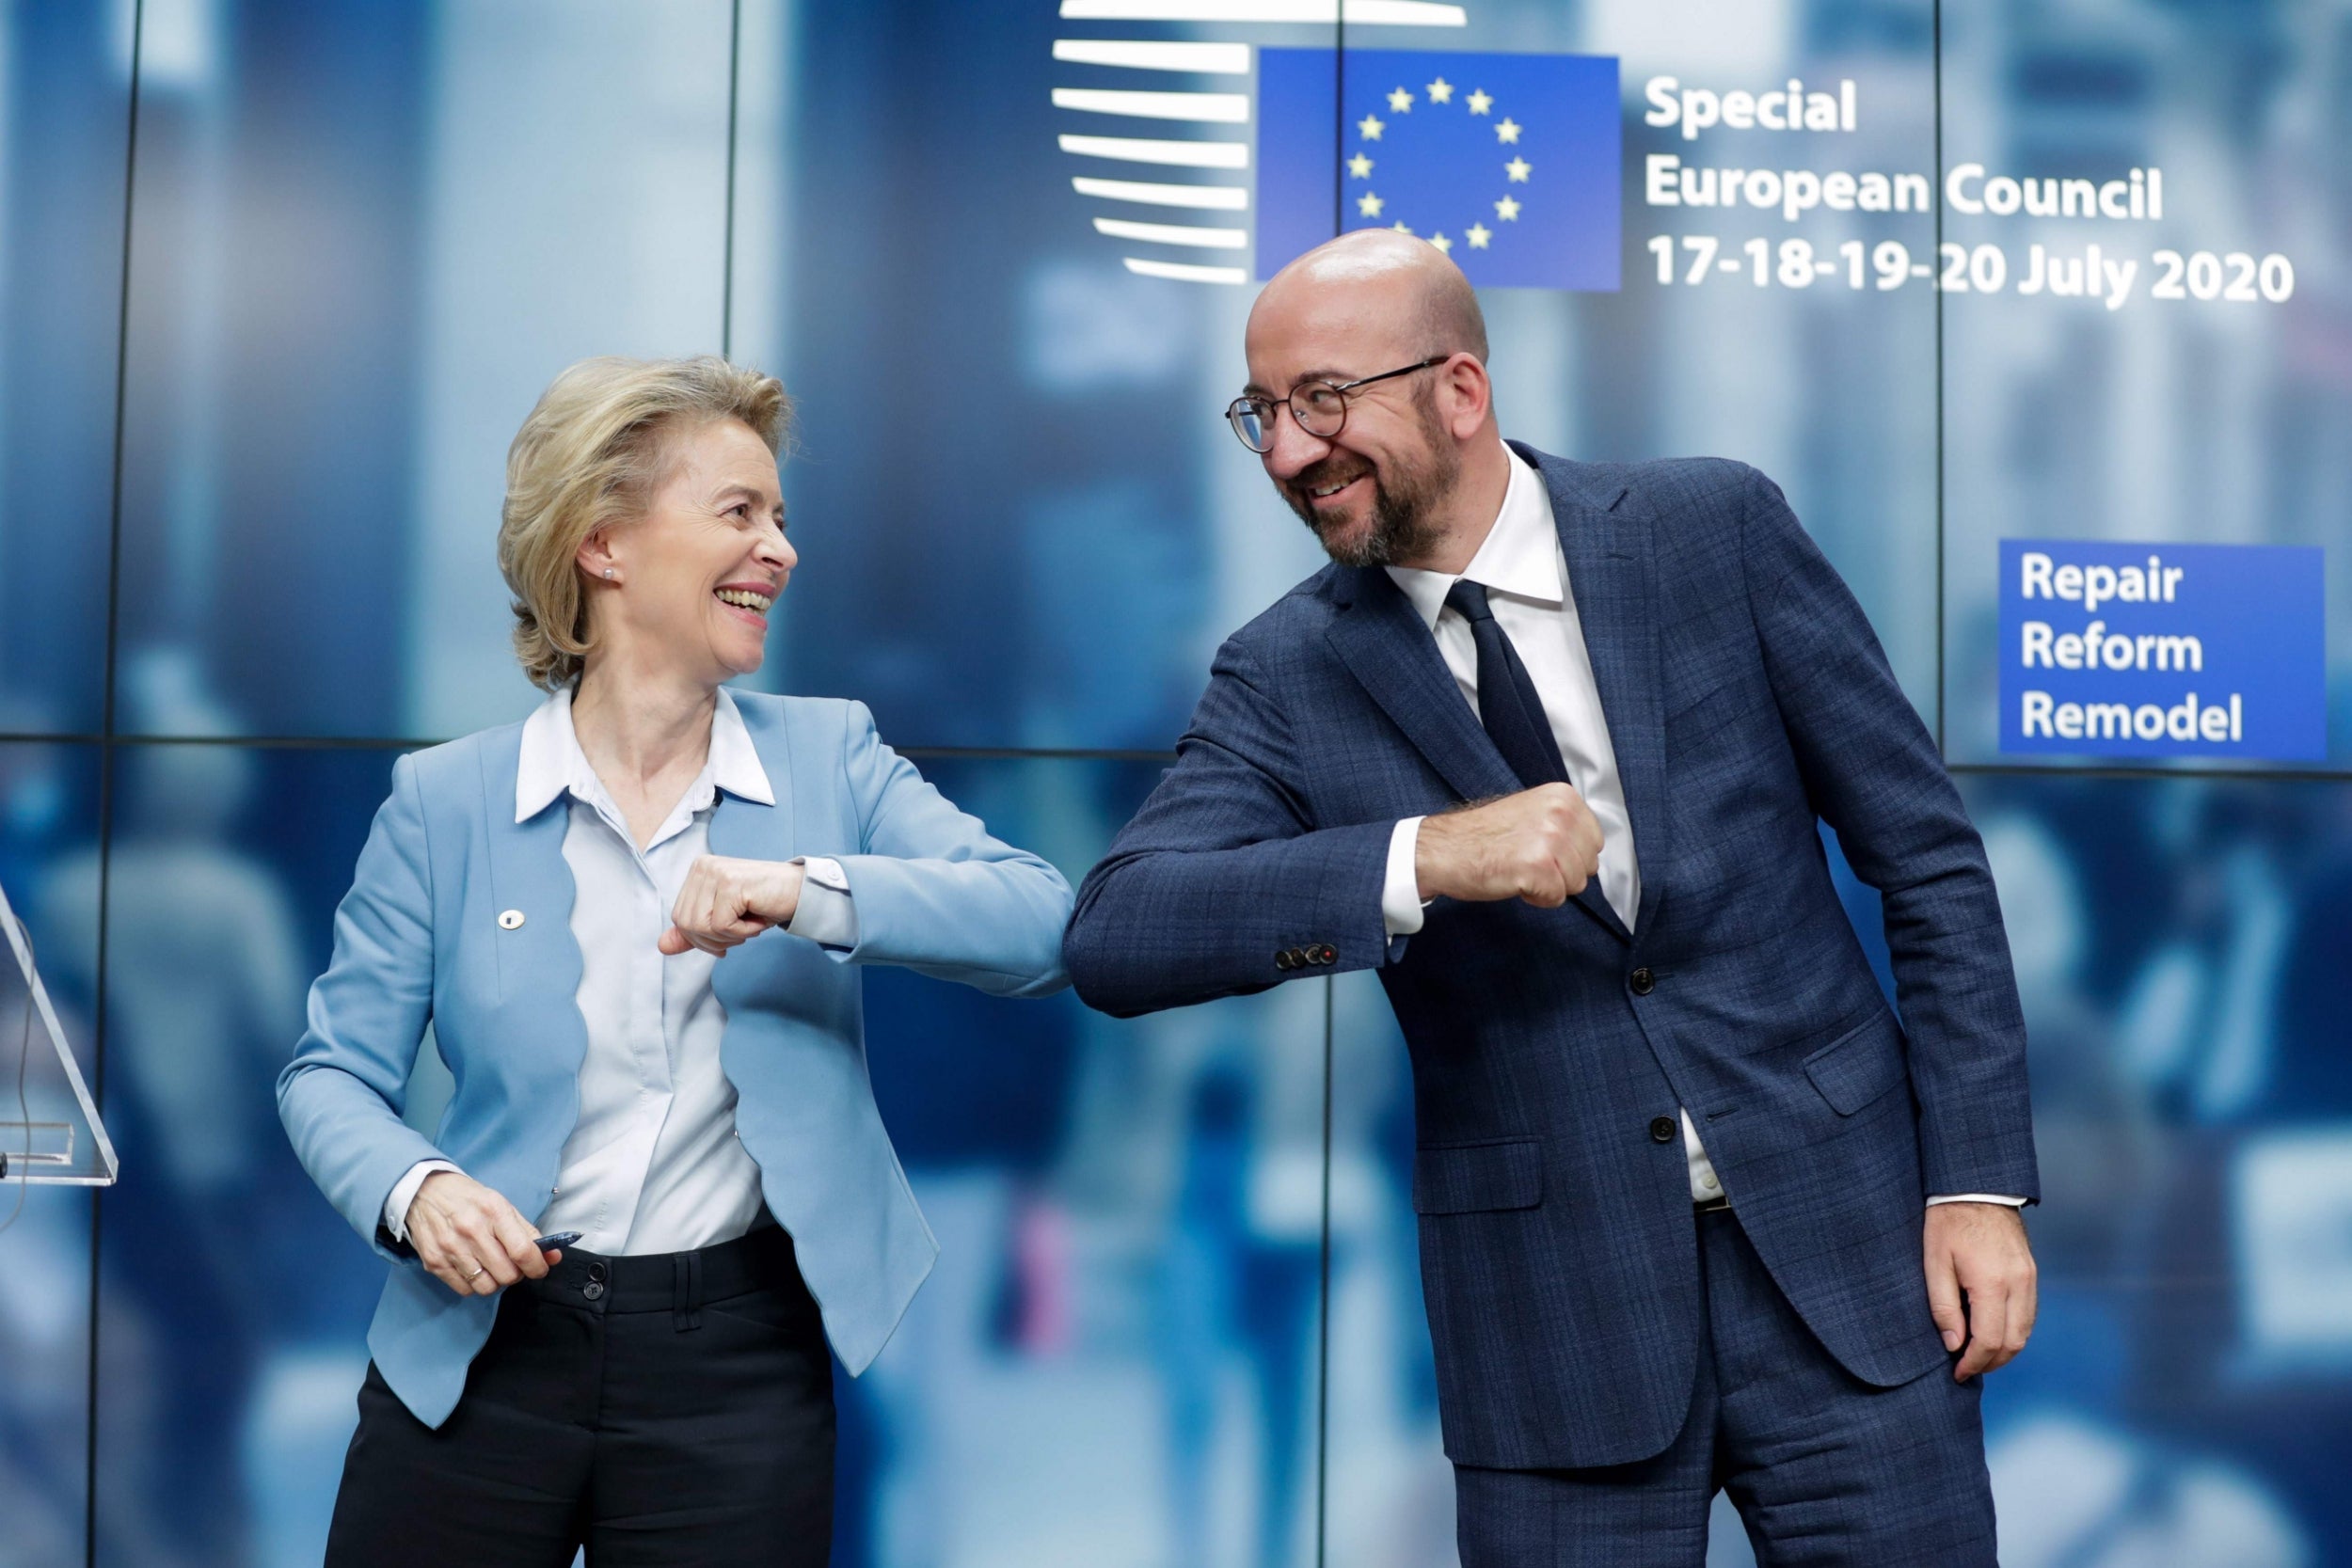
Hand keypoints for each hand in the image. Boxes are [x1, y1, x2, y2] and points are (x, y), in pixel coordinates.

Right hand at [406, 1171, 551, 1297]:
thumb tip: (553, 1256)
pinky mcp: (434, 1263)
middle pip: (506, 1274)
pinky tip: (473, 1268)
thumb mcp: (502, 1205)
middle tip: (512, 1264)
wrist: (424, 1191)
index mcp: (493, 1212)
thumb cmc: (468, 1199)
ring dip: (495, 1281)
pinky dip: (474, 1284)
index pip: (522, 1251)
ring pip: (486, 1287)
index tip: (540, 1268)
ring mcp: (450, 1249)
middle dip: (516, 1274)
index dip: (537, 1266)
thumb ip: (529, 1232)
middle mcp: (471, 1231)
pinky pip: (464, 1290)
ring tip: (492, 1266)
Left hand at [658, 854, 803, 956]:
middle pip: (687, 924)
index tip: (729, 934)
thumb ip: (693, 932)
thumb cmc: (764, 903)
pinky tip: (758, 919)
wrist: (801, 892)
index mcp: (697, 871)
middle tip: (742, 931)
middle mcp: (703, 867)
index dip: (702, 938)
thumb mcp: (723, 920)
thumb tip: (662, 946)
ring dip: (730, 936)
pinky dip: (743, 931)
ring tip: (750, 923)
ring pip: (701, 927)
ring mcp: (716, 872)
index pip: (679, 918)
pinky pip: (722, 926)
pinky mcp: (730, 884)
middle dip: (715, 940)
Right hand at [1414, 784, 1602, 907]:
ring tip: (1519, 869)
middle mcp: (1560, 812)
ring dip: (1549, 885)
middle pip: (1589, 864)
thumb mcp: (1532, 814)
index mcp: (1561, 796)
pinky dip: (1536, 898)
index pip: (1595, 840)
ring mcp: (1550, 838)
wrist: (1440, 849)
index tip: (1542, 850)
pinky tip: (1514, 881)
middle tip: (1527, 861)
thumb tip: (1591, 850)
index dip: (1570, 855)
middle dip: (1563, 872)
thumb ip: (1564, 824)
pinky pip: (1556, 898)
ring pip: (1576, 883)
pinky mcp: (1538, 866)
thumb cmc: (1480, 837)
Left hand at [1924, 1201, 2037, 1380]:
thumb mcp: (1934, 1262)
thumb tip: (1954, 1345)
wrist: (1975, 1187)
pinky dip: (2014, 1331)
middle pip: (2013, 1342)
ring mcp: (2029, 1278)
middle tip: (1967, 1368)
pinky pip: (2028, 1313)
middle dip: (1991, 1362)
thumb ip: (1943, 1307)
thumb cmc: (1948, 1222)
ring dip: (2005, 1350)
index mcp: (1991, 1283)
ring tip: (1979, 1356)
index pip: (1989, 1341)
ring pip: (2025, 1331)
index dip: (1973, 1363)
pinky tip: (1994, 1333)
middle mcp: (2018, 1284)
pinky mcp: (2031, 1272)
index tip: (1957, 1372)